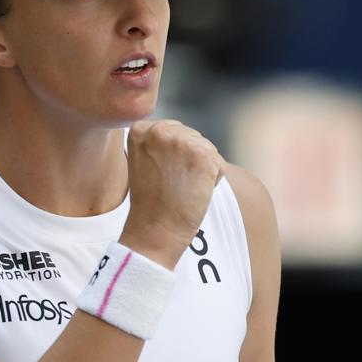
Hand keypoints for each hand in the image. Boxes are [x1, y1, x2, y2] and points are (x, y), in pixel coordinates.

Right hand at [119, 118, 223, 266]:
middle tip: (171, 184)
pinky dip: (213, 181)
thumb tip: (185, 134)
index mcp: (141, 130)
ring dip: (202, 171)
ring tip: (181, 188)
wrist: (155, 231)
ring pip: (208, 150)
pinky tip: (193, 193)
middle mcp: (160, 130)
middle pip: (193, 137)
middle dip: (189, 161)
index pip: (175, 131)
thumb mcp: (145, 162)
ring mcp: (182, 141)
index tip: (159, 175)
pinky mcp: (203, 156)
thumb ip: (160, 142)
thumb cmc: (152, 203)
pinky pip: (220, 165)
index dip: (173, 157)